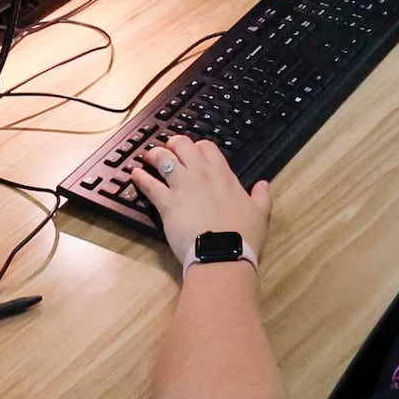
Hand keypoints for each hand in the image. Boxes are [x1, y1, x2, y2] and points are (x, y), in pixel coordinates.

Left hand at [133, 135, 269, 272]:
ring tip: (149, 157)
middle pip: (182, 146)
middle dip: (174, 144)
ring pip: (163, 159)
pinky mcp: (167, 203)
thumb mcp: (260, 214)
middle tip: (169, 149)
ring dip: (155, 155)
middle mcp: (201, 176)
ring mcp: (182, 187)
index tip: (194, 151)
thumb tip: (264, 184)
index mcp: (223, 176)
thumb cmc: (242, 236)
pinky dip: (140, 177)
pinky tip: (134, 174)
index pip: (207, 148)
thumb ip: (262, 196)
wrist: (222, 254)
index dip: (198, 146)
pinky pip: (149, 184)